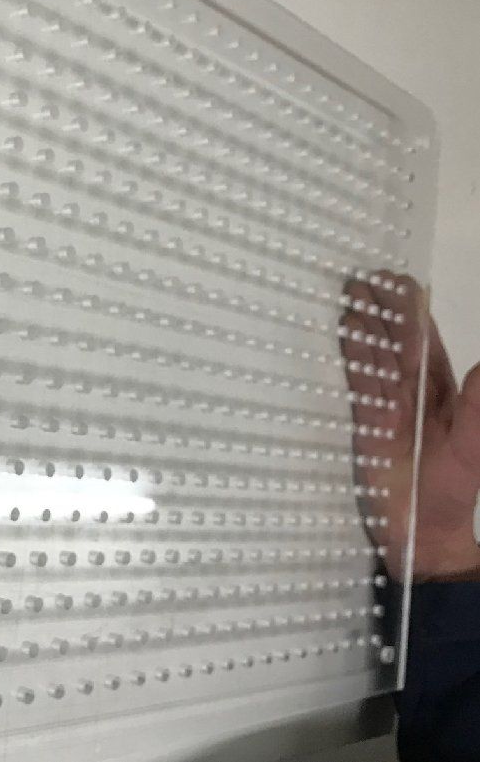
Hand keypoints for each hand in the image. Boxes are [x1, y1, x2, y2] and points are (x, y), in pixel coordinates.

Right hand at [344, 273, 479, 580]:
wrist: (423, 533)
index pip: (423, 340)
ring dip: (362, 326)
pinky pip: (357, 384)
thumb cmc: (452, 490)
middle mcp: (410, 392)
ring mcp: (384, 406)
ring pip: (372, 357)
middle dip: (380, 309)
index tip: (400, 282)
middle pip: (393, 341)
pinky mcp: (363, 424)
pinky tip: (344, 335)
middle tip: (363, 278)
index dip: (413, 311)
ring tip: (348, 294)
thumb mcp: (474, 445)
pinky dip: (351, 358)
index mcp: (441, 390)